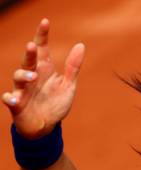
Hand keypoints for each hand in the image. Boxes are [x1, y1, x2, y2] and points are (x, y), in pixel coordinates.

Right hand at [2, 18, 84, 138]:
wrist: (45, 126)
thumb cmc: (55, 103)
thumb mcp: (68, 85)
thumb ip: (73, 66)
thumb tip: (81, 45)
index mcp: (45, 70)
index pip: (42, 49)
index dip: (42, 35)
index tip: (45, 21)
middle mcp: (32, 77)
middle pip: (28, 61)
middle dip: (29, 54)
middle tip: (32, 46)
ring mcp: (23, 90)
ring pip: (18, 78)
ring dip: (24, 76)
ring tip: (33, 77)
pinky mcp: (17, 104)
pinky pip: (10, 99)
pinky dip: (10, 98)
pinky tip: (14, 99)